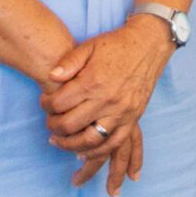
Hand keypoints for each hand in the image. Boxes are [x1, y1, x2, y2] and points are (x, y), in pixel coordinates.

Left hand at [44, 17, 171, 183]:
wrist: (150, 43)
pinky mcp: (133, 117)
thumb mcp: (89, 46)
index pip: (58, 104)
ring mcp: (122, 111)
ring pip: (90, 141)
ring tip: (61, 142)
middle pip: (70, 126)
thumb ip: (68, 62)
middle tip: (50, 123)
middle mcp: (107, 100)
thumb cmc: (117, 44)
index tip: (45, 102)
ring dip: (71, 146)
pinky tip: (84, 154)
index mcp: (92, 81)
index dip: (45, 105)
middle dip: (54, 127)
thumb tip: (51, 78)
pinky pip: (114, 144)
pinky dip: (97, 153)